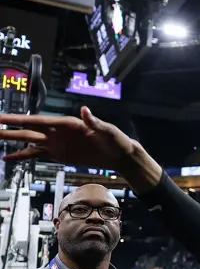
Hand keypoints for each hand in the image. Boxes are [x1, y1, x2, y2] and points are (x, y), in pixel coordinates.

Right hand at [0, 106, 137, 165]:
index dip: (19, 119)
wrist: (119, 155)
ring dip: (11, 141)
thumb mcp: (108, 130)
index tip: (1, 118)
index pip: (38, 120)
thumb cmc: (116, 140)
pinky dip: (21, 156)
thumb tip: (85, 110)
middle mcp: (57, 132)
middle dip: (8, 128)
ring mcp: (56, 143)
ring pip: (28, 141)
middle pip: (28, 129)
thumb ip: (95, 121)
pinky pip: (36, 155)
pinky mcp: (58, 154)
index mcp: (67, 124)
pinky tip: (7, 158)